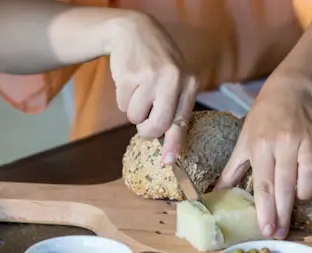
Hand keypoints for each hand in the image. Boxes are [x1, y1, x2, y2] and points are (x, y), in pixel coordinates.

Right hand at [108, 14, 197, 164]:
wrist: (135, 31)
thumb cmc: (158, 63)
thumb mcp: (176, 80)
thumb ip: (175, 108)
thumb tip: (168, 147)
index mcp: (189, 83)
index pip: (182, 120)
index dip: (175, 143)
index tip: (169, 161)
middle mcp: (173, 80)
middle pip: (157, 125)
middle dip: (147, 130)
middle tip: (143, 124)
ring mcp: (150, 76)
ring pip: (135, 117)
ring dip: (133, 111)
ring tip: (138, 91)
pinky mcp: (129, 75)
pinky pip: (122, 104)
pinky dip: (123, 99)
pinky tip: (129, 81)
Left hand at [216, 79, 311, 238]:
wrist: (289, 91)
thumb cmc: (262, 120)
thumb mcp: (244, 141)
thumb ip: (233, 170)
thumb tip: (216, 194)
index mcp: (262, 146)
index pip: (264, 185)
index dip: (266, 210)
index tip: (267, 230)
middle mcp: (286, 144)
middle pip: (286, 185)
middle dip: (283, 213)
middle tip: (281, 233)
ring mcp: (309, 141)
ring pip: (310, 177)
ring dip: (305, 195)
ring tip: (297, 202)